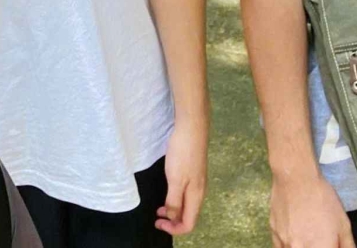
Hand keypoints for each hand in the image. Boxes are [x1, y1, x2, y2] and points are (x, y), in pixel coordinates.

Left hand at [156, 118, 207, 235]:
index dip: (174, 229)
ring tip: (160, 208)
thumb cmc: (182, 154)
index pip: (189, 223)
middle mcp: (200, 192)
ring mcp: (198, 181)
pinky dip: (176, 199)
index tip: (158, 222)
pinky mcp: (194, 172)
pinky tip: (168, 192)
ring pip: (188, 205)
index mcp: (196, 196)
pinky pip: (187, 194)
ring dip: (174, 210)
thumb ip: (174, 200)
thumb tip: (173, 217)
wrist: (191, 129)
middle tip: (157, 217)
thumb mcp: (176, 179)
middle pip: (189, 216)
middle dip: (173, 221)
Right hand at [269, 173, 354, 247]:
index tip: (331, 243)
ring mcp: (284, 243)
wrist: (296, 178)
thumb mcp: (343, 224)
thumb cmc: (323, 199)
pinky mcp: (273, 233)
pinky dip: (289, 245)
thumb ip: (347, 245)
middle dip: (317, 246)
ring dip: (302, 246)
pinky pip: (281, 247)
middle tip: (321, 238)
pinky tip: (296, 236)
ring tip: (308, 235)